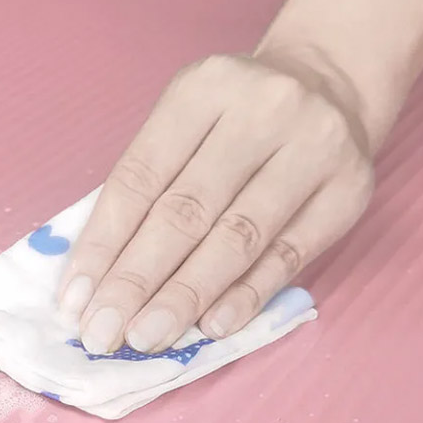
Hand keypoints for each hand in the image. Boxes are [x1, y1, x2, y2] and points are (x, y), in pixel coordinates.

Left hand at [58, 52, 374, 353]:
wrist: (329, 85)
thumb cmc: (234, 122)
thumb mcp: (185, 125)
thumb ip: (147, 187)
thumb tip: (97, 279)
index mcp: (201, 90)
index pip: (138, 179)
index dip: (101, 245)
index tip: (75, 302)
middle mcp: (261, 112)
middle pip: (184, 212)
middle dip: (135, 281)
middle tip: (103, 334)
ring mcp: (312, 149)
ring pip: (236, 238)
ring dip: (184, 297)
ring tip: (145, 338)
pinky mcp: (348, 193)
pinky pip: (288, 256)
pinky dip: (245, 296)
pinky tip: (209, 328)